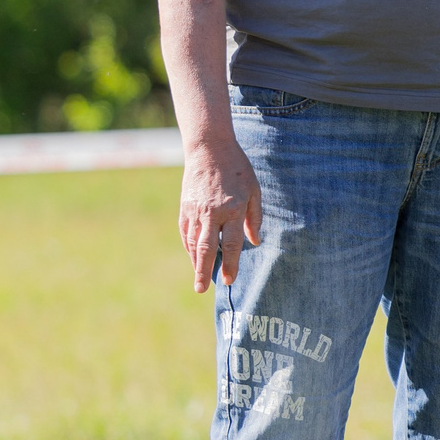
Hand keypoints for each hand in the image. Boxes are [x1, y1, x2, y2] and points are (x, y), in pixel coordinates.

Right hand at [179, 136, 261, 292]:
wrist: (209, 149)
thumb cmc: (238, 169)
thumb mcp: (254, 190)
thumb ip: (254, 218)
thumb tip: (255, 242)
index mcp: (232, 209)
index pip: (230, 243)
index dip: (229, 263)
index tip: (229, 279)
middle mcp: (211, 213)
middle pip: (205, 248)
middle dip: (203, 271)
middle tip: (201, 289)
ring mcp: (195, 211)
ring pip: (192, 242)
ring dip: (195, 262)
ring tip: (198, 278)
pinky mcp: (184, 208)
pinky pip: (185, 233)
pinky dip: (188, 247)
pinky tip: (193, 257)